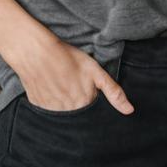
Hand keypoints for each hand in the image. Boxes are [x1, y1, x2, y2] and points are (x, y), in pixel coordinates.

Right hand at [12, 34, 133, 115]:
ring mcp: (50, 112)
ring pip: (63, 113)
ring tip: (60, 83)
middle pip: (78, 114)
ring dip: (64, 103)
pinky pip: (48, 110)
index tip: (84, 86)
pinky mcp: (38, 107)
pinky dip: (51, 101)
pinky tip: (50, 86)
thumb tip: (130, 111)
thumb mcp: (96, 71)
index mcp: (83, 106)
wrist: (36, 52)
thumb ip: (114, 92)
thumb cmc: (67, 57)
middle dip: (78, 103)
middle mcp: (67, 114)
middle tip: (71, 82)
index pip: (92, 110)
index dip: (91, 97)